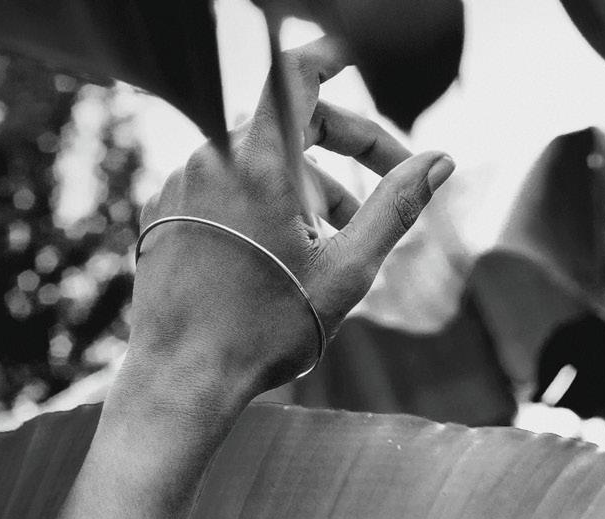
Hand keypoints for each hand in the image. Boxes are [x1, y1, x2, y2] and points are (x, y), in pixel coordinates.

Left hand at [127, 36, 453, 396]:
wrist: (184, 377)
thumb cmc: (267, 329)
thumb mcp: (348, 270)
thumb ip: (396, 207)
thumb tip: (441, 161)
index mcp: (259, 158)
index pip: (298, 72)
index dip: (333, 56)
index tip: (358, 57)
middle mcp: (212, 155)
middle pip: (289, 121)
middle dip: (345, 147)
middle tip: (388, 184)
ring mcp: (182, 181)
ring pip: (257, 162)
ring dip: (306, 189)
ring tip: (334, 247)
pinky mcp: (163, 210)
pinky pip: (222, 187)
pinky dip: (260, 206)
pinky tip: (279, 259)